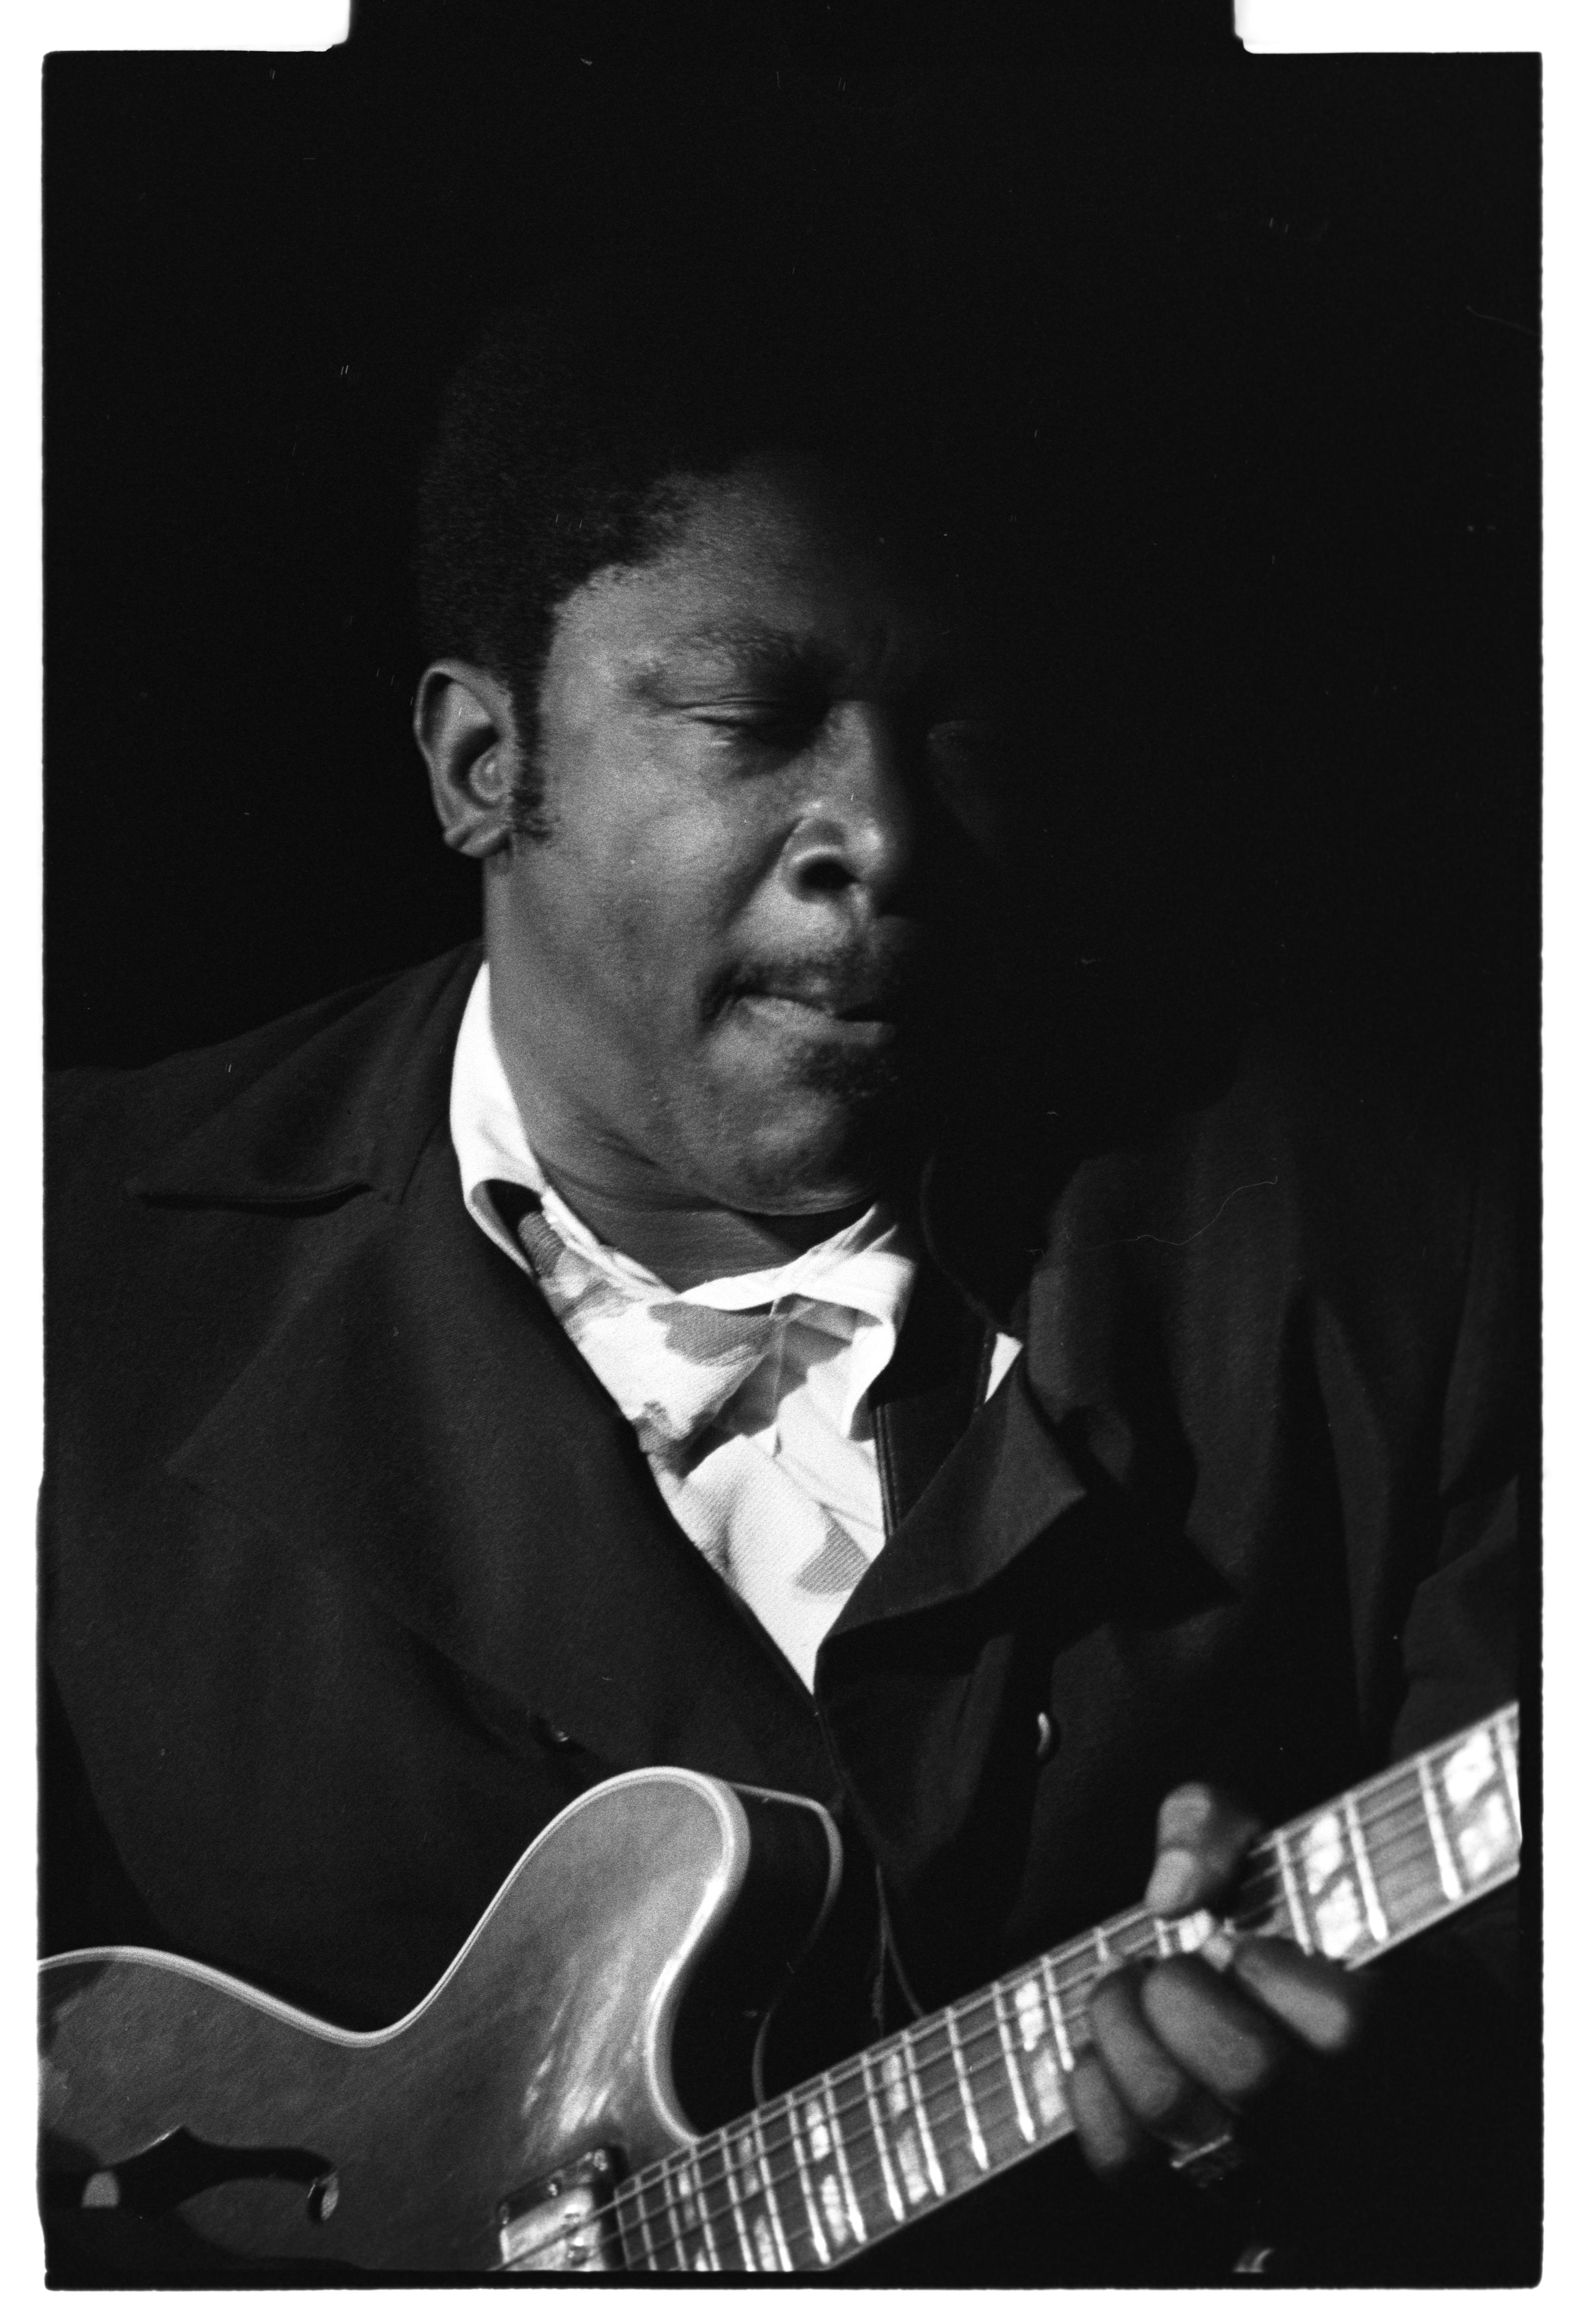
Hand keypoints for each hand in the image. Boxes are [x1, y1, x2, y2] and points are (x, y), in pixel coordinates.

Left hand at [1067, 1783, 1370, 2180]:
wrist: (1281, 2027)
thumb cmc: (1279, 1932)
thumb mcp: (1257, 1844)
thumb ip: (1211, 1825)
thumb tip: (1172, 1890)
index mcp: (1395, 2033)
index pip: (1350, 2024)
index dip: (1270, 1968)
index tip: (1235, 1942)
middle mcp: (1345, 2123)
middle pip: (1253, 2073)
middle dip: (1178, 1992)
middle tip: (1165, 1966)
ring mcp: (1279, 2179)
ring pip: (1179, 2119)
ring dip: (1121, 2028)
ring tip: (1125, 1991)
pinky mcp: (1206, 2205)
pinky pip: (1129, 2166)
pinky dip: (1092, 2093)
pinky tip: (1102, 2050)